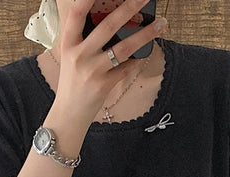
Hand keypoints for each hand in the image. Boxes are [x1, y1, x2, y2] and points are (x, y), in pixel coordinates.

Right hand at [54, 0, 166, 125]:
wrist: (69, 113)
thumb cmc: (72, 82)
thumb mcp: (72, 57)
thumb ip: (85, 40)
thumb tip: (112, 20)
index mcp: (69, 43)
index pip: (77, 13)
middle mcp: (79, 55)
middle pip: (107, 26)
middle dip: (129, 8)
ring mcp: (92, 70)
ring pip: (124, 48)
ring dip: (145, 34)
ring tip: (160, 24)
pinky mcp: (104, 85)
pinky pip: (126, 68)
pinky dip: (137, 60)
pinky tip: (145, 53)